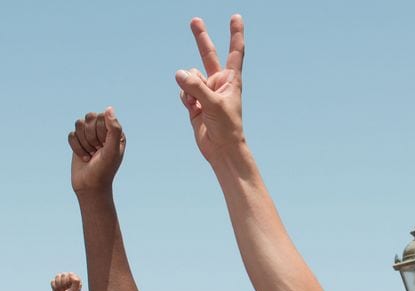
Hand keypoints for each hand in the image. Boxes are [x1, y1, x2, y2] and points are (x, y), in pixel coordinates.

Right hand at [50, 272, 82, 290]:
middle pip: (63, 274)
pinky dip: (54, 287)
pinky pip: (52, 281)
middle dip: (63, 283)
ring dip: (58, 284)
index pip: (70, 274)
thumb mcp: (74, 290)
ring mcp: (62, 282)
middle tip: (65, 290)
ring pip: (57, 276)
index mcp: (76, 280)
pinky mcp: (56, 285)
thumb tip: (71, 274)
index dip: (68, 281)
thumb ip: (76, 282)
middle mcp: (69, 280)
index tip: (69, 288)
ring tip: (61, 290)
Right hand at [69, 108, 125, 194]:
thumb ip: (114, 130)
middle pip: (90, 117)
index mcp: (116, 131)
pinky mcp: (78, 141)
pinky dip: (76, 147)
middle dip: (91, 137)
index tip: (103, 146)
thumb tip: (108, 109)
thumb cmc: (104, 170)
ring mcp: (90, 135)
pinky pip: (71, 134)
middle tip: (96, 151)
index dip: (99, 132)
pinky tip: (84, 157)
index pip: (102, 116)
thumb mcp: (112, 151)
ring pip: (79, 124)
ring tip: (91, 154)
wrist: (90, 187)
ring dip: (83, 142)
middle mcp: (104, 131)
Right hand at [175, 16, 245, 161]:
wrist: (221, 149)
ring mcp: (205, 91)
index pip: (234, 52)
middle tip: (194, 20)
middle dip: (200, 38)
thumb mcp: (213, 104)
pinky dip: (184, 98)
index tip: (235, 17)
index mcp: (231, 79)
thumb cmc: (227, 127)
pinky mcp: (194, 102)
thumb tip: (179, 73)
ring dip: (189, 88)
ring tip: (197, 104)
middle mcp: (218, 82)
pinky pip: (183, 91)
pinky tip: (193, 109)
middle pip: (208, 55)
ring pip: (190, 77)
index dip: (235, 34)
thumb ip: (196, 87)